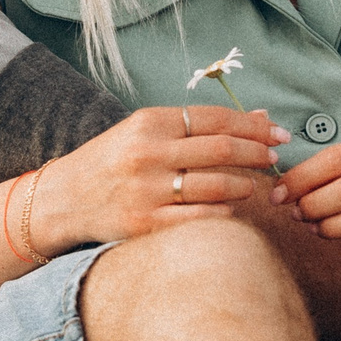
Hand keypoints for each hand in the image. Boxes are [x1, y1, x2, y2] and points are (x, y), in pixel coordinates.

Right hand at [30, 105, 287, 251]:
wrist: (62, 200)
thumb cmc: (111, 162)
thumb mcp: (146, 132)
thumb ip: (197, 125)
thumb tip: (259, 117)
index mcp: (148, 122)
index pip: (215, 118)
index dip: (253, 126)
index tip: (278, 133)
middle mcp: (148, 153)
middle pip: (222, 149)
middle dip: (258, 153)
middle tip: (276, 157)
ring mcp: (146, 190)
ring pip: (217, 186)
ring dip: (247, 185)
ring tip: (256, 185)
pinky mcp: (145, 224)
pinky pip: (201, 219)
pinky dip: (225, 213)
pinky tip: (233, 210)